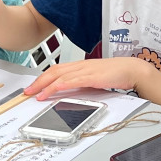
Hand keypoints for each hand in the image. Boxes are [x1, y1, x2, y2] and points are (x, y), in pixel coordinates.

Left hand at [24, 57, 151, 99]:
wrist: (133, 70)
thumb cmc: (117, 74)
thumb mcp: (95, 79)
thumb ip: (83, 83)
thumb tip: (71, 92)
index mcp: (81, 65)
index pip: (57, 70)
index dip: (43, 77)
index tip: (34, 87)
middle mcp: (80, 66)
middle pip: (54, 71)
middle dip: (39, 82)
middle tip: (27, 92)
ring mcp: (86, 70)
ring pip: (60, 76)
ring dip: (45, 85)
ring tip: (35, 95)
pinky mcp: (92, 77)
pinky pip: (72, 81)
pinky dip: (60, 85)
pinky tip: (52, 90)